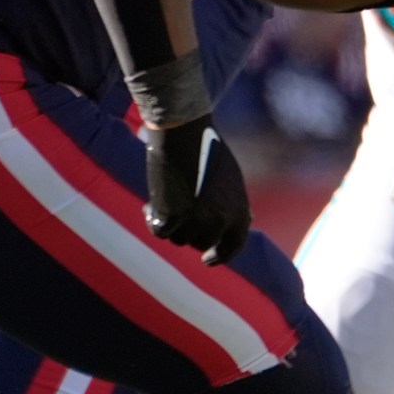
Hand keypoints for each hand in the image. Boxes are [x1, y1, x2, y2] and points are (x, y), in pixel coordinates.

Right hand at [144, 116, 251, 266]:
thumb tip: (244, 223)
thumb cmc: (208, 151)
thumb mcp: (232, 182)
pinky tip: (149, 206)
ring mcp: (198, 221)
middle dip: (188, 230)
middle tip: (178, 211)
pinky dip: (153, 220)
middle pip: (200, 242)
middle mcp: (222, 221)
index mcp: (240, 213)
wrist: (187, 134)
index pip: (233, 247)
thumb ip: (234, 205)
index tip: (207, 259)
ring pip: (178, 238)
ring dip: (171, 223)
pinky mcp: (173, 217)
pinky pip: (160, 232)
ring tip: (166, 198)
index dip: (220, 256)